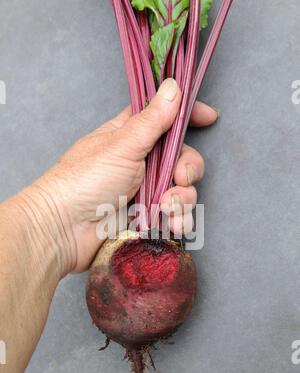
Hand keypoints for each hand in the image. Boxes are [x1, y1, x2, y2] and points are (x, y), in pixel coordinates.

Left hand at [29, 79, 216, 273]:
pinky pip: (175, 216)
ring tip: (167, 208)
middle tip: (180, 178)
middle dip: (188, 169)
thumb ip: (152, 120)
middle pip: (181, 158)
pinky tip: (172, 224)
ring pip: (182, 190)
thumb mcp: (121, 145)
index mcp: (130, 136)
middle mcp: (140, 162)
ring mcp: (144, 191)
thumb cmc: (84, 181)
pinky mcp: (147, 217)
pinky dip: (178, 220)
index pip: (164, 118)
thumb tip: (172, 86)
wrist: (64, 230)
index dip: (187, 116)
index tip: (209, 117)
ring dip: (183, 199)